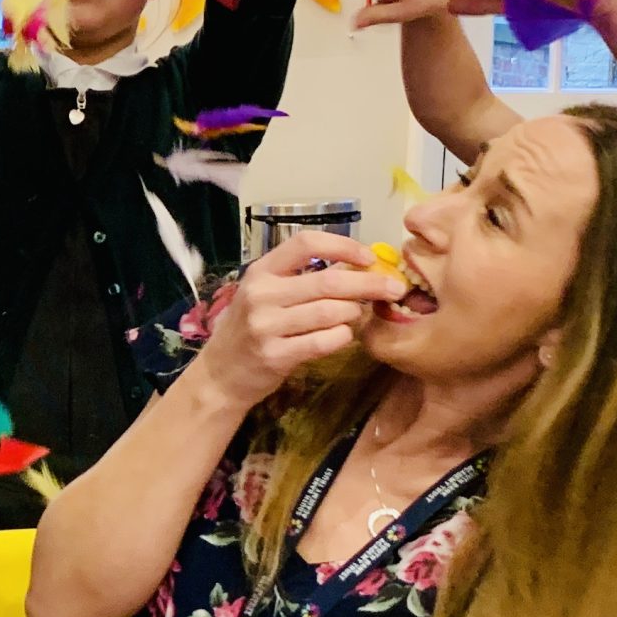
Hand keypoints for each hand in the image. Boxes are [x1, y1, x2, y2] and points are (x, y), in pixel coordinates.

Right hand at [195, 229, 404, 406]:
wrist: (221, 374)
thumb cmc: (252, 328)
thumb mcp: (266, 294)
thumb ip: (301, 278)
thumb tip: (359, 266)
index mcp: (261, 271)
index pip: (305, 243)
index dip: (342, 245)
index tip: (368, 257)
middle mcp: (261, 294)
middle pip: (328, 281)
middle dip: (369, 283)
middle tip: (395, 288)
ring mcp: (266, 326)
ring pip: (331, 312)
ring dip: (355, 313)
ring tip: (359, 315)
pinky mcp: (275, 355)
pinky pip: (324, 341)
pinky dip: (343, 337)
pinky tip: (344, 335)